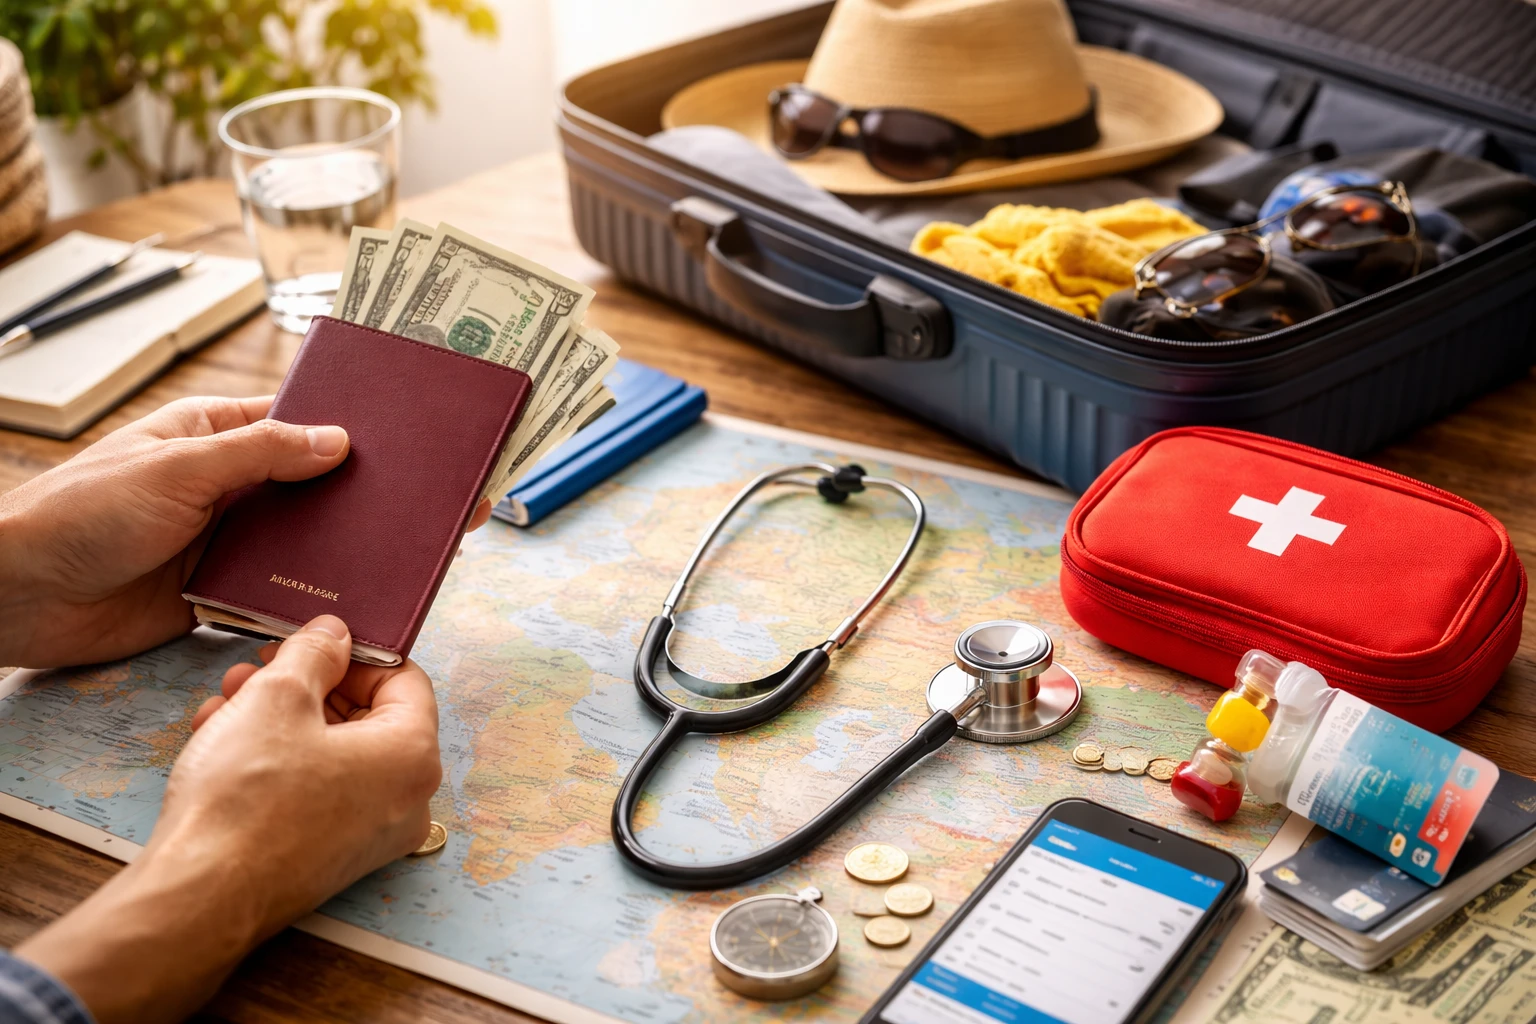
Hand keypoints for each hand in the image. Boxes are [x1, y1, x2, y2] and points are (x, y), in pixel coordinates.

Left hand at [0, 395, 492, 668]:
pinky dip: (314, 601)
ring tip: (410, 558)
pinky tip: (358, 605)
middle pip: (313, 490)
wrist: (21, 597)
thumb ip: (263, 453)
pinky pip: (280, 595)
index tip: (413, 446)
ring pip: (304, 545)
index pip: (300, 425)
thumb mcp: (180, 467)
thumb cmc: (84, 512)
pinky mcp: (219, 597)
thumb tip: (340, 441)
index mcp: (216, 436)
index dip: (355, 433)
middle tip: (433, 509)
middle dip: (366, 500)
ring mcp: (226, 544)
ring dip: (346, 554)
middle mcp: (228, 487)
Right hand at [16, 615, 441, 1022]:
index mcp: (414, 755)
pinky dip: (276, 761)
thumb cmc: (246, 798)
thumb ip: (315, 654)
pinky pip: (316, 791)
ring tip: (225, 702)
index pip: (403, 679)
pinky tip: (222, 743)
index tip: (309, 643)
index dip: (352, 653)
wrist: (199, 898)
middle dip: (305, 686)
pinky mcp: (332, 857)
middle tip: (257, 668)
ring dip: (279, 719)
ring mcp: (371, 834)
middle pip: (365, 717)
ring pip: (331, 753)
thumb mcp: (278, 696)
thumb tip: (335, 635)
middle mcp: (406, 799)